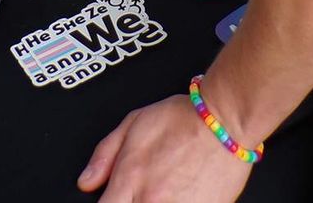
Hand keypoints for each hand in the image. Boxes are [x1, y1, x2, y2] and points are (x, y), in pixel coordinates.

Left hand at [78, 95, 252, 201]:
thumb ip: (105, 154)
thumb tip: (87, 181)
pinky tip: (177, 197)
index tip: (112, 201)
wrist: (225, 121)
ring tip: (162, 194)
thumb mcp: (135, 122)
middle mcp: (151, 202)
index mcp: (130, 180)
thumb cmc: (184, 118)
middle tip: (139, 195)